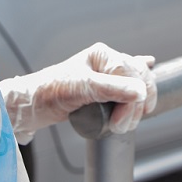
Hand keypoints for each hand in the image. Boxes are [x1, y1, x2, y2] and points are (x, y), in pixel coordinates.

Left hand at [0, 42, 157, 143]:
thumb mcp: (82, 89)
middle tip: (122, 126)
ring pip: (137, 85)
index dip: (133, 101)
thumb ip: (112, 89)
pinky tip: (149, 66)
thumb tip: (140, 92)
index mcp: (102, 55)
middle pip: (139, 80)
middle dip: (135, 106)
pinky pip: (129, 78)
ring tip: (123, 123)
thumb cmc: (50, 92)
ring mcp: (106, 74)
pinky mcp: (104, 87)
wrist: (32, 105)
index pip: (133, 74)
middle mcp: (106, 62)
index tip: (122, 122)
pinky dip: (139, 77)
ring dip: (137, 106)